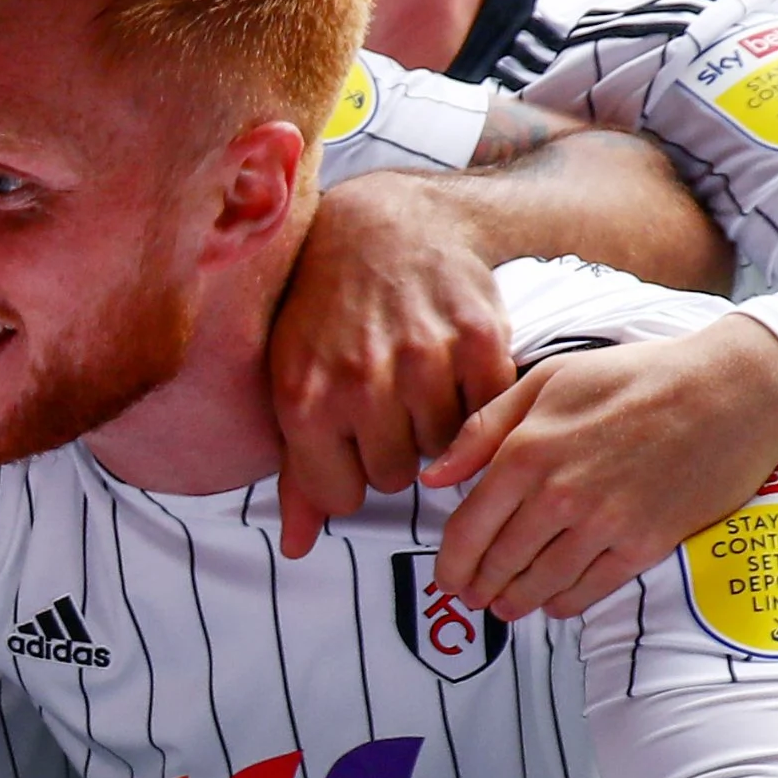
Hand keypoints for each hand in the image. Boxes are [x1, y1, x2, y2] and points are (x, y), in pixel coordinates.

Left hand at [264, 172, 524, 554]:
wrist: (383, 227)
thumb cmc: (325, 314)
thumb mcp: (291, 383)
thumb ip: (297, 473)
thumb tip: (295, 550)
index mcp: (305, 400)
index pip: (342, 497)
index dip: (350, 473)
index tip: (351, 437)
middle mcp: (362, 382)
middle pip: (395, 476)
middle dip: (392, 449)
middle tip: (387, 402)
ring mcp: (422, 359)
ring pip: (442, 450)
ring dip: (433, 427)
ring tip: (416, 383)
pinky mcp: (478, 338)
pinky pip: (486, 411)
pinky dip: (474, 401)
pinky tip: (452, 370)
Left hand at [418, 316, 777, 618]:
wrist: (728, 391)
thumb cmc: (637, 377)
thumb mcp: (549, 379)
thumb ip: (484, 428)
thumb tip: (435, 475)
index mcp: (526, 452)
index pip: (468, 527)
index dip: (451, 562)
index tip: (446, 576)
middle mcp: (558, 495)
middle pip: (499, 563)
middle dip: (479, 586)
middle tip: (472, 596)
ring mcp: (602, 525)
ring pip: (539, 584)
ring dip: (516, 602)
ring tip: (507, 606)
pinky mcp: (643, 545)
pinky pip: (589, 590)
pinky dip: (564, 603)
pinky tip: (555, 603)